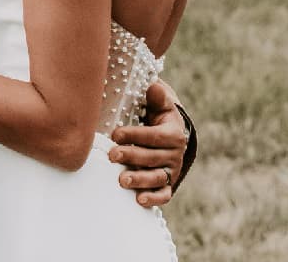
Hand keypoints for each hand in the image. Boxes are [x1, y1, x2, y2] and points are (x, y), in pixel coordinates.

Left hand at [106, 81, 186, 207]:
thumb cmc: (159, 117)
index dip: (135, 135)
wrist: (171, 136)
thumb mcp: (161, 105)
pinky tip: (139, 200)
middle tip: (112, 155)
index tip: (115, 134)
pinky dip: (154, 199)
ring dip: (140, 180)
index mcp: (173, 133)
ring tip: (121, 180)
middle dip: (132, 156)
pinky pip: (164, 194)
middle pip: (152, 158)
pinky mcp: (168, 184)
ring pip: (157, 178)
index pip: (154, 136)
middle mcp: (175, 154)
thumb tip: (153, 87)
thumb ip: (157, 96)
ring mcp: (171, 170)